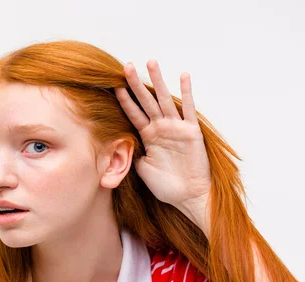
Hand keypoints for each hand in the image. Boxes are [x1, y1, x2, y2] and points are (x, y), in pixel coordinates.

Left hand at [115, 59, 210, 211]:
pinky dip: (186, 92)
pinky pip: (187, 109)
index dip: (125, 99)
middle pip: (146, 101)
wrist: (189, 196)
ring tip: (151, 62)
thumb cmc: (166, 186)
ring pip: (164, 100)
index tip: (113, 84)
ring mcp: (176, 128)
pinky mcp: (191, 131)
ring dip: (158, 81)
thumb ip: (133, 153)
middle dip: (136, 84)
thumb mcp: (142, 169)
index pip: (134, 113)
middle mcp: (161, 128)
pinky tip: (183, 76)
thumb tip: (119, 142)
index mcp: (148, 136)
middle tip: (126, 65)